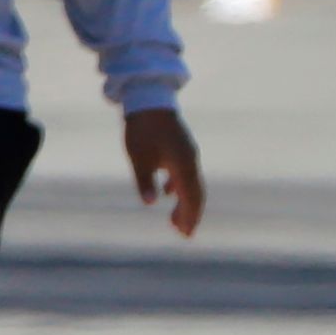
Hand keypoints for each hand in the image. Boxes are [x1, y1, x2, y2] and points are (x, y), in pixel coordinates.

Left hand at [124, 107, 203, 237]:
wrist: (148, 100)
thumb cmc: (142, 130)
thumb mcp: (139, 158)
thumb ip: (145, 181)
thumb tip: (150, 202)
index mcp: (183, 165)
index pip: (191, 197)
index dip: (190, 217)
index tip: (186, 234)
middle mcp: (190, 161)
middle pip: (196, 193)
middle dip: (190, 214)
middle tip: (184, 234)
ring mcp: (187, 153)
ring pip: (190, 183)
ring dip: (184, 202)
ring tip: (174, 220)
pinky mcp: (181, 148)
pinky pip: (184, 173)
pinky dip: (178, 187)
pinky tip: (167, 194)